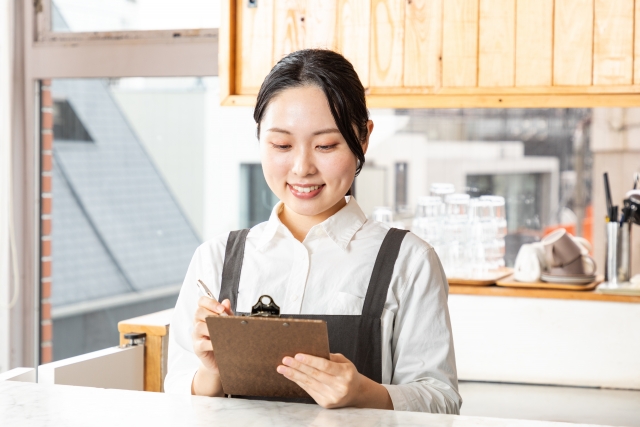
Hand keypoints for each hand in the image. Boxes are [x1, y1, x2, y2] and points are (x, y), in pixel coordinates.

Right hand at [191, 296, 232, 395]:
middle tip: (224, 319)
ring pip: (199, 326)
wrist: (220, 359)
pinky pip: (202, 343)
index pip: (201, 302)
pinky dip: (211, 343)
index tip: (221, 308)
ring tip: (223, 331)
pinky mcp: (198, 348)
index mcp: (204, 314)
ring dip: (212, 328)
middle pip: (199, 312)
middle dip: (212, 313)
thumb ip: (226, 313)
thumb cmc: (222, 338)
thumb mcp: (226, 323)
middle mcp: (197, 323)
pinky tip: (219, 344)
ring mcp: (196, 336)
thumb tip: (226, 302)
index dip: (210, 302)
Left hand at [277, 353, 392, 409]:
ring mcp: (332, 396)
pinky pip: (309, 390)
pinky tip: (291, 375)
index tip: (297, 355)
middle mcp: (340, 387)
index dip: (310, 360)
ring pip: (309, 383)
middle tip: (285, 360)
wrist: (356, 393)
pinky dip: (299, 382)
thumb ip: (329, 357)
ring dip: (294, 375)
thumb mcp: (344, 362)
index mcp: (346, 374)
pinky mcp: (325, 403)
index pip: (325, 366)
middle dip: (298, 366)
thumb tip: (309, 352)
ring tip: (282, 368)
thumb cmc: (347, 373)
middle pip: (314, 375)